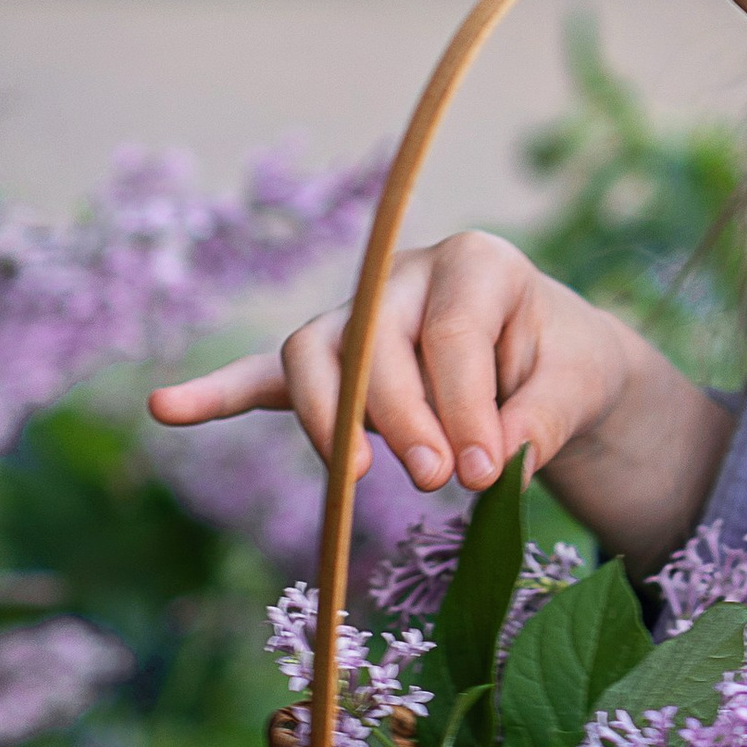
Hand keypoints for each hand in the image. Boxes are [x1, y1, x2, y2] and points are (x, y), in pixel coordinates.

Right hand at [147, 237, 721, 558]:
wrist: (554, 363)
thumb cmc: (564, 367)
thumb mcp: (578, 386)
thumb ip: (540, 420)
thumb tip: (490, 464)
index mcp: (476, 263)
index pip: (452, 332)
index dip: (465, 406)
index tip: (486, 472)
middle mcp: (403, 276)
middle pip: (376, 342)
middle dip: (403, 418)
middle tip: (442, 482)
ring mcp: (356, 317)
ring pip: (313, 356)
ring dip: (330, 419)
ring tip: (355, 475)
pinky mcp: (328, 363)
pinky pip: (263, 377)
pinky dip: (218, 394)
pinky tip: (168, 407)